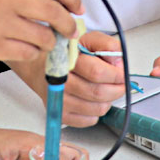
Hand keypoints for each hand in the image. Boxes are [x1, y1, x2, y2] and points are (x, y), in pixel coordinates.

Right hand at [0, 0, 83, 63]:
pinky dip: (30, 54)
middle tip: (69, 32)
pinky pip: (28, 53)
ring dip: (48, 44)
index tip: (77, 8)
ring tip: (40, 43)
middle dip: (68, 26)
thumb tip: (54, 1)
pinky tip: (21, 50)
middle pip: (54, 11)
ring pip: (44, 36)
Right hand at [11, 31, 126, 127]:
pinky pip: (89, 120)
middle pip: (98, 93)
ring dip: (108, 100)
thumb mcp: (87, 39)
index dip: (116, 75)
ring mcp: (58, 99)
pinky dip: (96, 112)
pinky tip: (92, 100)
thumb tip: (118, 62)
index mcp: (66, 59)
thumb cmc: (66, 53)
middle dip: (116, 89)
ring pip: (97, 109)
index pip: (97, 72)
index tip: (121, 73)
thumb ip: (106, 44)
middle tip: (119, 83)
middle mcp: (59, 81)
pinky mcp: (60, 113)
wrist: (38, 66)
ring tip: (104, 90)